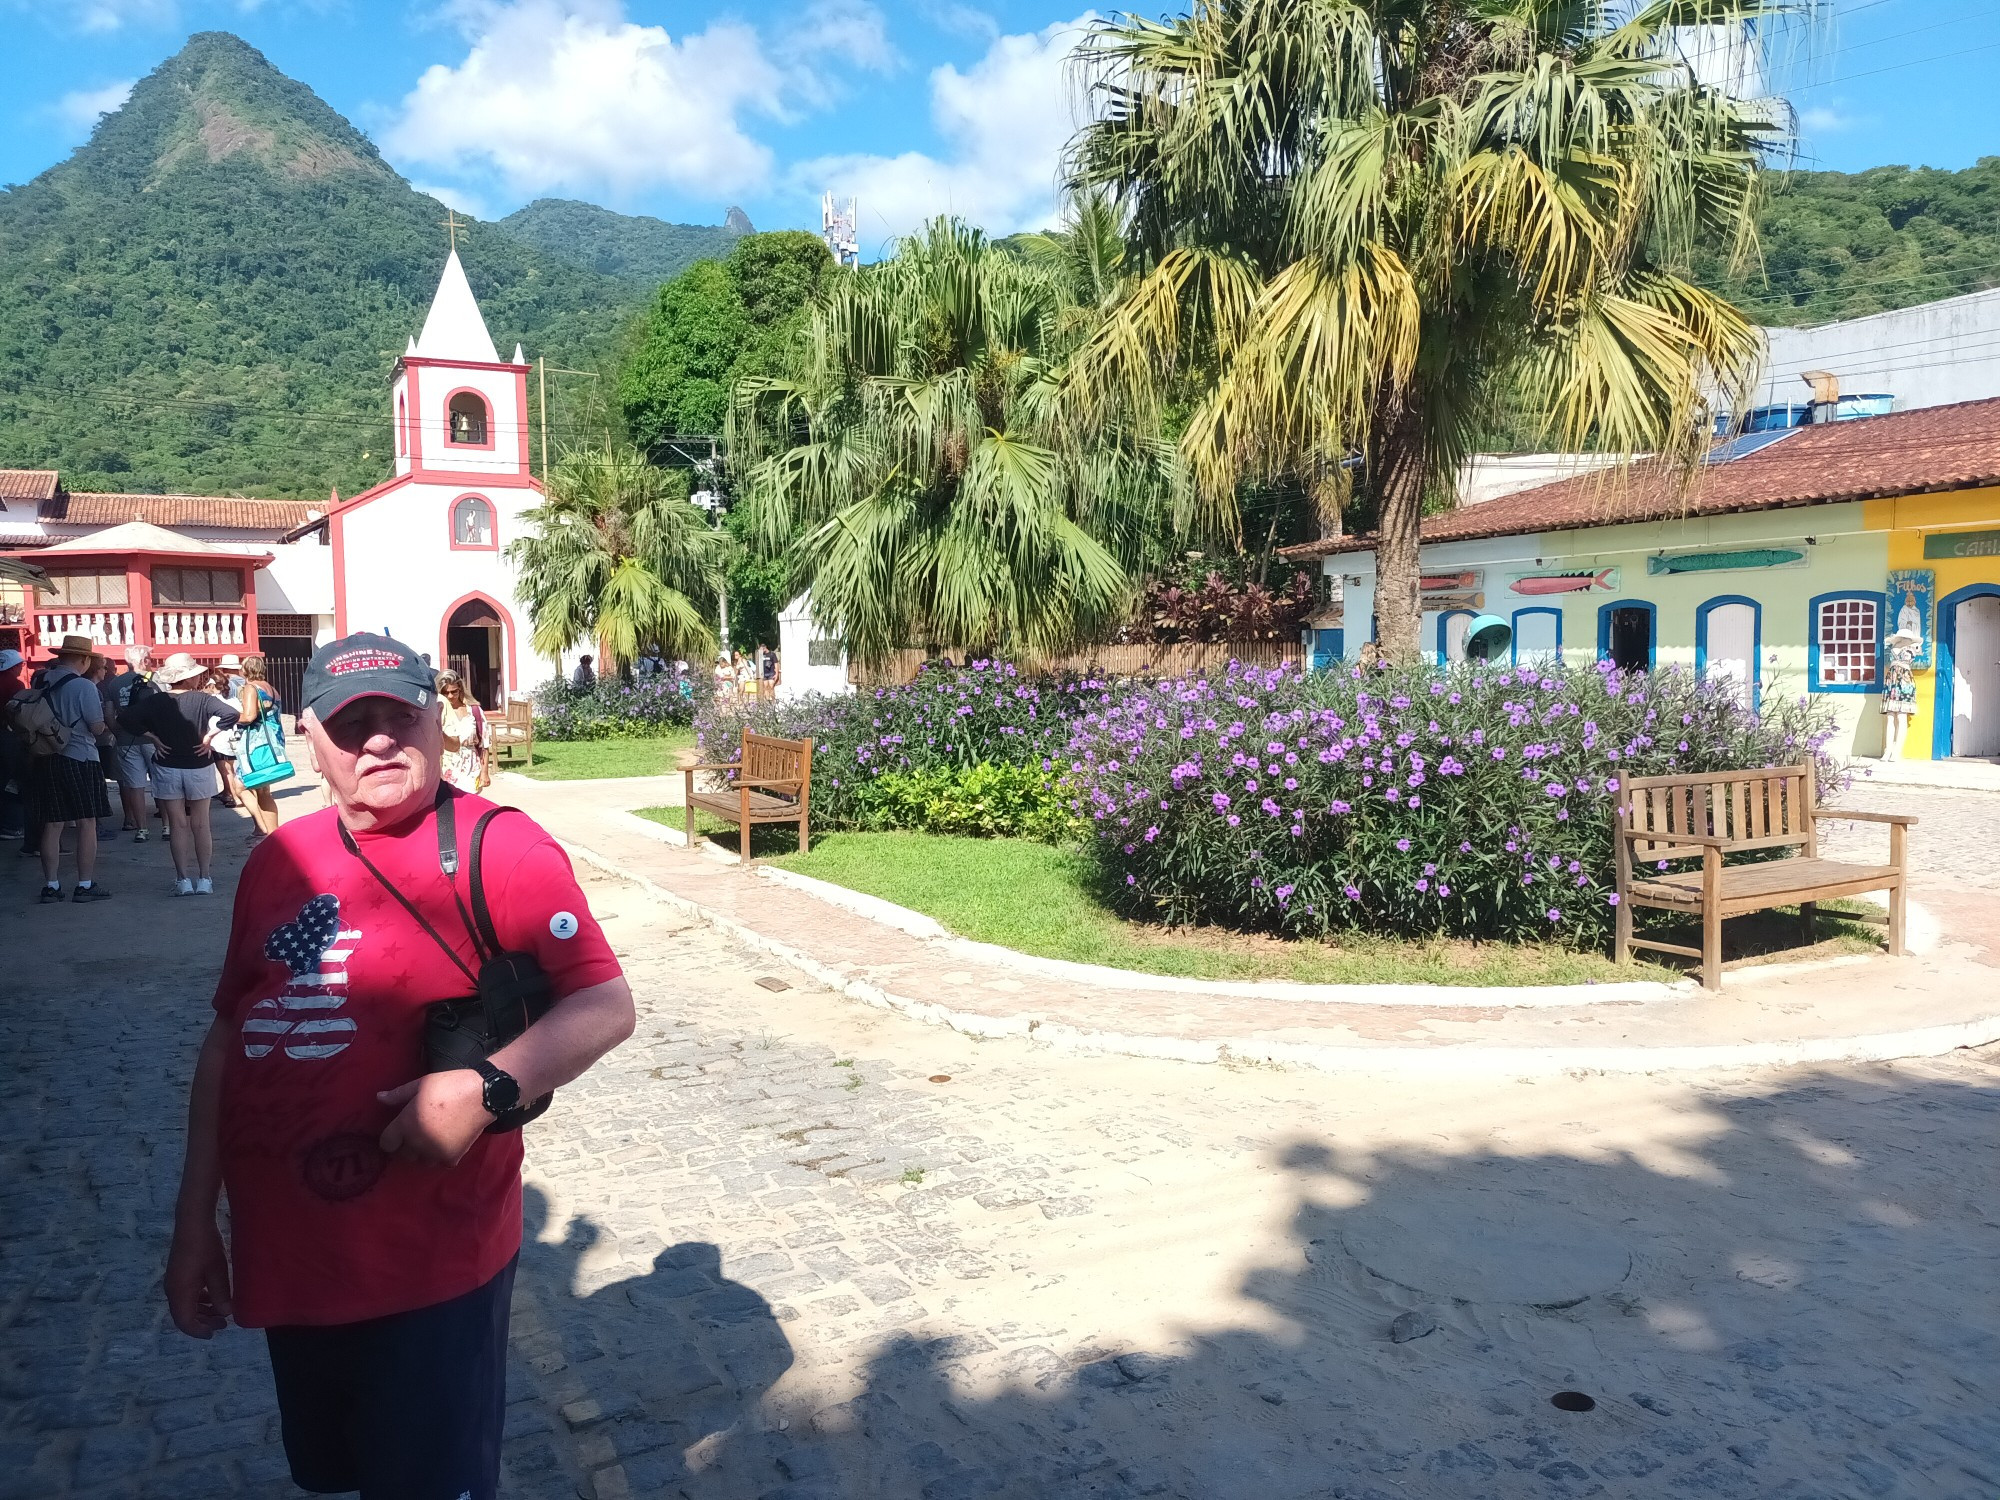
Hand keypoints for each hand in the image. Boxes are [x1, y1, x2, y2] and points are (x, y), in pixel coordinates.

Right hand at [165, 1215, 232, 1338]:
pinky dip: (198, 1300)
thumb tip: (226, 1314)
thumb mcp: (218, 1271)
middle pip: (184, 1315)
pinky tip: (213, 1297)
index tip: (215, 1334)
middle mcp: (172, 1290)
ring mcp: (173, 1282)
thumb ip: (221, 1295)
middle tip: (224, 1323)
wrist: (192, 1222)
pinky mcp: (177, 1274)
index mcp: (179, 1292)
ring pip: (185, 1305)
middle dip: (203, 1322)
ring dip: (202, 1311)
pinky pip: (186, 1295)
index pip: (185, 1322)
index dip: (199, 1331)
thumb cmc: (206, 1246)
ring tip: (222, 1312)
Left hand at [377, 1070, 490, 1166]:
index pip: (386, 1144)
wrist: (483, 1095)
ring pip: (420, 1161)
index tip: (398, 1130)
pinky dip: (441, 1155)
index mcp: (406, 1125)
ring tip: (431, 1138)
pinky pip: (439, 1162)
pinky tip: (447, 1141)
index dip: (390, 1137)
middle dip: (406, 1145)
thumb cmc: (449, 1085)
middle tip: (417, 1131)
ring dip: (422, 1153)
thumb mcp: (421, 1084)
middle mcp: (417, 1143)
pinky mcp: (452, 1158)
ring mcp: (435, 1153)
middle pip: (402, 1154)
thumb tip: (378, 1098)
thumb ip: (398, 1095)